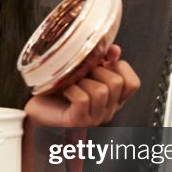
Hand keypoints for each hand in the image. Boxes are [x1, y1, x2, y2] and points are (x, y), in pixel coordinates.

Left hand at [23, 45, 140, 127]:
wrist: (38, 111)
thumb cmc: (60, 92)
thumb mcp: (84, 73)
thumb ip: (102, 61)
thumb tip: (114, 49)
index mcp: (114, 99)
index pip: (133, 83)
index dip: (120, 67)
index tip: (103, 62)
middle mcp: (108, 111)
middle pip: (117, 83)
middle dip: (97, 71)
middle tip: (83, 73)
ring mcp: (94, 119)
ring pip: (101, 91)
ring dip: (83, 81)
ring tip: (73, 83)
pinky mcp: (78, 122)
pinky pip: (82, 99)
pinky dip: (72, 89)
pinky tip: (64, 90)